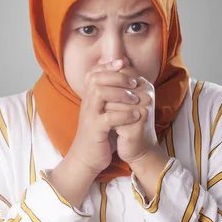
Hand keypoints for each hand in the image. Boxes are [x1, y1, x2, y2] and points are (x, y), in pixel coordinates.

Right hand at [67, 59, 141, 174]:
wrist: (87, 157)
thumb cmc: (100, 132)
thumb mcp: (104, 110)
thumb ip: (110, 94)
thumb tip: (123, 74)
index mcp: (89, 97)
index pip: (94, 72)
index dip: (108, 65)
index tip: (123, 63)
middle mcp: (86, 103)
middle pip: (96, 78)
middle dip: (117, 76)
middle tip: (134, 82)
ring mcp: (89, 116)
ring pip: (100, 93)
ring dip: (120, 93)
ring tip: (135, 98)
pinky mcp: (95, 130)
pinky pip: (108, 118)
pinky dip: (123, 114)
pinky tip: (135, 115)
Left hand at [104, 67, 157, 163]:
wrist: (138, 149)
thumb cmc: (127, 122)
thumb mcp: (122, 100)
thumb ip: (115, 83)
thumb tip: (99, 65)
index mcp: (144, 85)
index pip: (120, 73)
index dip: (107, 84)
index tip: (104, 96)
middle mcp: (147, 94)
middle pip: (115, 86)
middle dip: (106, 98)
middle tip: (106, 109)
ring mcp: (144, 108)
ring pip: (113, 102)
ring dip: (107, 111)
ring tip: (111, 119)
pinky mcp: (139, 123)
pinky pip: (115, 117)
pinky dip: (109, 122)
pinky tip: (111, 128)